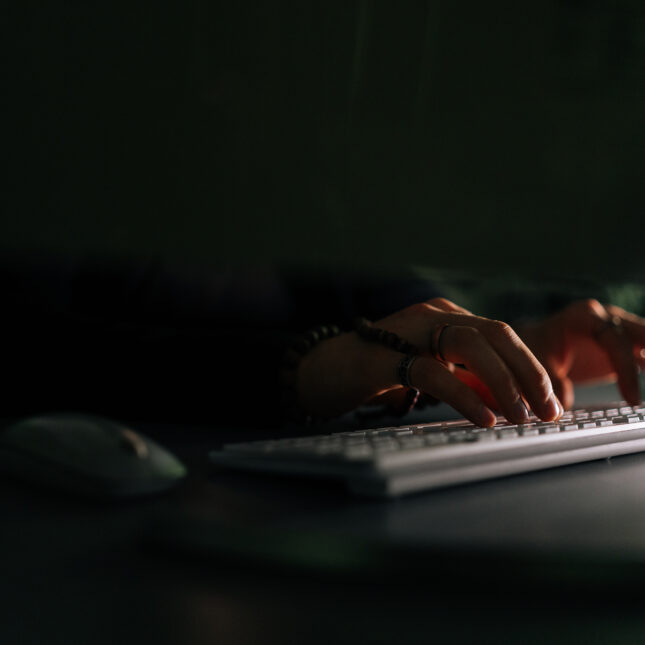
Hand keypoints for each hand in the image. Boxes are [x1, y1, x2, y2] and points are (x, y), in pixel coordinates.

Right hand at [296, 298, 561, 426]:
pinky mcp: (383, 355)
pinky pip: (433, 370)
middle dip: (528, 373)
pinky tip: (484, 418)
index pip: (501, 335)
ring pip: (470, 344)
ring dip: (504, 382)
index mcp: (444, 317)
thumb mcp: (426, 373)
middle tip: (549, 411)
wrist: (315, 370)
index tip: (551, 401)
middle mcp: (430, 316)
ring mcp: (406, 330)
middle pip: (495, 333)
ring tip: (522, 417)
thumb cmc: (372, 374)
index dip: (530, 367)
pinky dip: (464, 395)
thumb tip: (507, 401)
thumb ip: (463, 379)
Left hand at [518, 299, 644, 408]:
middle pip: (644, 332)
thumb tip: (561, 404)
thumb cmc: (535, 348)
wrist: (535, 342)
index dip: (626, 370)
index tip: (633, 401)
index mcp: (584, 316)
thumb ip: (550, 380)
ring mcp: (621, 329)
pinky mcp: (628, 345)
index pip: (614, 341)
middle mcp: (608, 317)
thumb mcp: (537, 361)